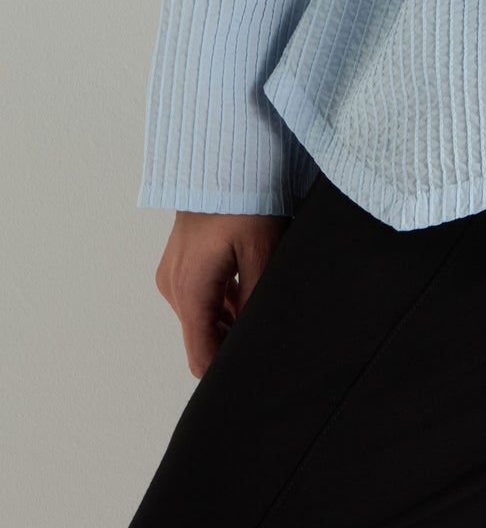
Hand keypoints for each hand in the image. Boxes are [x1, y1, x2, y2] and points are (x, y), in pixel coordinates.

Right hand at [154, 211, 291, 377]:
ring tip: (263, 301)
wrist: (222, 157)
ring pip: (203, 318)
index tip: (258, 366)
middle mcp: (173, 287)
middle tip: (270, 330)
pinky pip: (201, 296)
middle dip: (234, 341)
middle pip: (203, 338)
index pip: (202, 358)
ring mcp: (173, 274)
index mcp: (190, 291)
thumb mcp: (262, 253)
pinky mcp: (180, 263)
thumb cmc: (243, 198)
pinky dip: (224, 301)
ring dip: (231, 318)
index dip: (229, 370)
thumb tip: (261, 337)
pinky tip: (250, 285)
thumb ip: (258, 301)